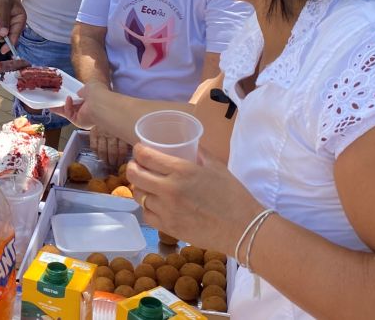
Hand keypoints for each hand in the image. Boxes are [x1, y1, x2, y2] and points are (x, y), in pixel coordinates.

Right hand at [56, 83, 114, 129]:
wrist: (102, 104)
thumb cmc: (98, 93)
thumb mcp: (89, 87)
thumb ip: (82, 90)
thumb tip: (78, 94)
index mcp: (92, 101)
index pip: (81, 100)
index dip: (73, 97)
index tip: (65, 94)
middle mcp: (88, 110)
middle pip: (73, 108)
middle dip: (63, 105)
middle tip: (53, 101)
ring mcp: (83, 117)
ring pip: (69, 113)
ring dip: (61, 107)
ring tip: (52, 103)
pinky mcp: (78, 122)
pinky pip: (70, 114)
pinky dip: (67, 107)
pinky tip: (68, 99)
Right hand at [91, 125, 131, 167]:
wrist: (106, 111)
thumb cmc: (120, 122)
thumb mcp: (127, 128)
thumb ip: (130, 139)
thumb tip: (135, 152)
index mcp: (122, 133)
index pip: (122, 151)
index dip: (121, 160)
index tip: (122, 164)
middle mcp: (112, 133)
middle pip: (112, 152)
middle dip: (113, 161)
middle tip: (114, 166)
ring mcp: (101, 133)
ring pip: (103, 151)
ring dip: (105, 159)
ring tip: (108, 164)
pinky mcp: (93, 132)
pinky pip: (94, 146)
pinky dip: (96, 153)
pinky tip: (100, 157)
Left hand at [127, 144, 261, 256]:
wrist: (242, 229)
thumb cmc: (233, 195)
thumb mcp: (217, 166)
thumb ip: (199, 153)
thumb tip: (188, 145)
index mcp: (181, 170)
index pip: (145, 156)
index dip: (138, 151)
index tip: (140, 150)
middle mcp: (169, 189)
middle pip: (134, 175)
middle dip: (133, 167)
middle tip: (138, 166)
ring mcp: (166, 210)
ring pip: (138, 195)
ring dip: (140, 188)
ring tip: (148, 185)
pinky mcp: (168, 228)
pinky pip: (146, 214)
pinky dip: (148, 207)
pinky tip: (155, 203)